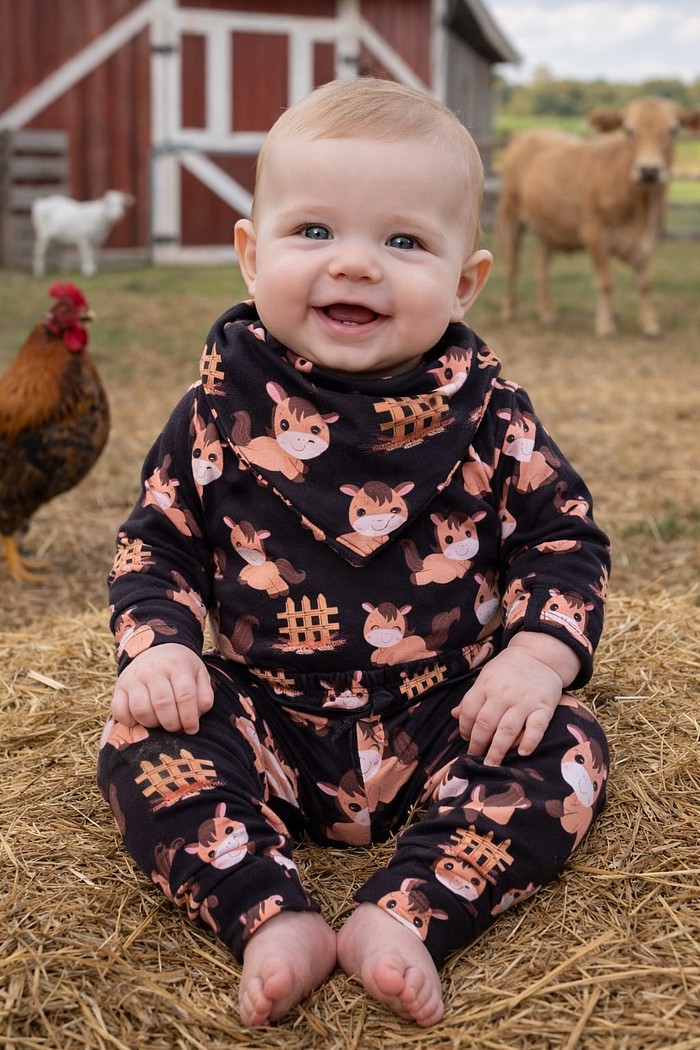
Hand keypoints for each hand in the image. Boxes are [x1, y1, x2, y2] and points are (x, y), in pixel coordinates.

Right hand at [111, 643, 213, 734]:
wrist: (156, 650)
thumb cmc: (181, 669)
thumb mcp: (199, 675)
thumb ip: (204, 696)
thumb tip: (195, 718)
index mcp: (178, 665)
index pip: (185, 696)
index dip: (189, 718)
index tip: (192, 729)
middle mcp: (154, 669)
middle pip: (162, 705)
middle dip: (172, 724)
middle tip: (176, 728)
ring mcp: (134, 677)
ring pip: (140, 710)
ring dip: (152, 724)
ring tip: (160, 722)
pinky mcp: (119, 686)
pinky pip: (119, 710)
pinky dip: (129, 722)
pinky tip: (141, 720)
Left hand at [451, 634, 578, 765]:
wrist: (540, 655)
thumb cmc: (508, 669)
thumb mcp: (486, 677)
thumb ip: (471, 697)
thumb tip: (453, 715)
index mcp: (486, 684)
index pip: (469, 710)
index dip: (464, 728)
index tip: (466, 739)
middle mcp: (503, 693)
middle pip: (485, 723)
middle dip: (478, 744)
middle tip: (475, 758)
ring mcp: (524, 701)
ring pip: (507, 729)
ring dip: (497, 749)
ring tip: (491, 765)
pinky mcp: (544, 707)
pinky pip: (536, 727)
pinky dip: (529, 741)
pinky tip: (522, 753)